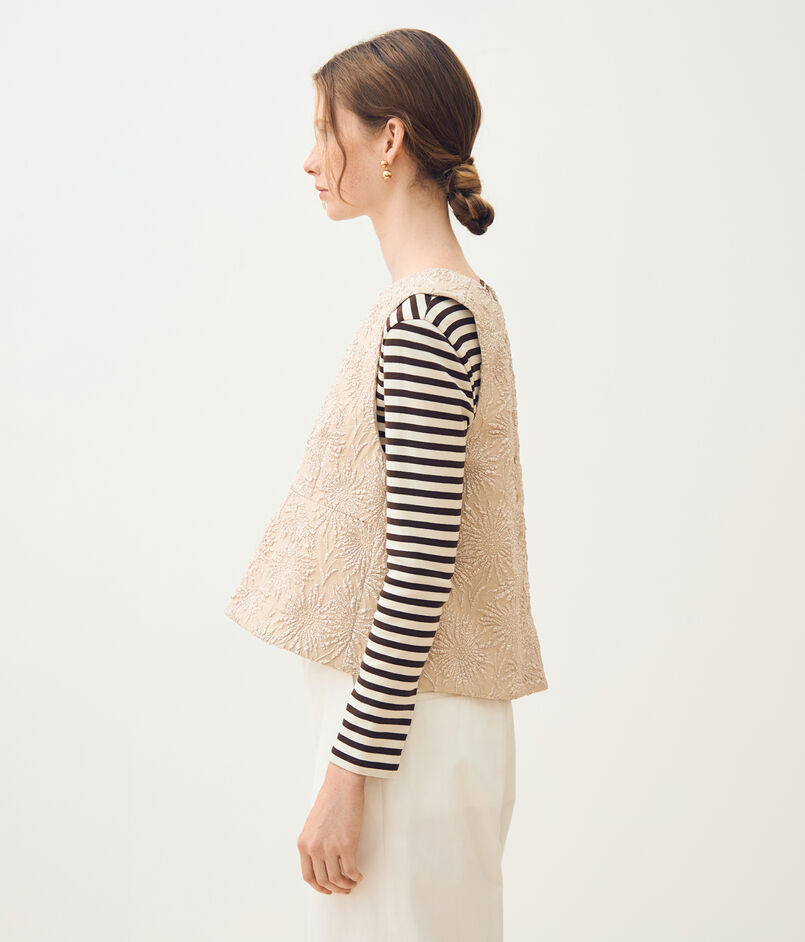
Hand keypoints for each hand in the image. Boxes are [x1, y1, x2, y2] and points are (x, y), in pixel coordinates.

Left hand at [297, 761, 366, 894]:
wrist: (341, 785)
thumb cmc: (330, 800)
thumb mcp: (313, 824)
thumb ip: (314, 842)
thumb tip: (322, 862)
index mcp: (303, 843)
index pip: (308, 876)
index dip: (318, 887)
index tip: (328, 889)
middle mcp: (314, 848)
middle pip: (323, 880)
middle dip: (335, 889)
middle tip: (344, 889)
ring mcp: (329, 847)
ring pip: (337, 879)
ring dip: (346, 885)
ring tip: (353, 883)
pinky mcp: (345, 844)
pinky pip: (350, 870)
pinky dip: (355, 877)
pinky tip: (360, 876)